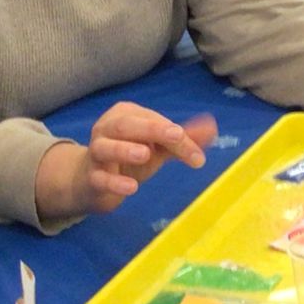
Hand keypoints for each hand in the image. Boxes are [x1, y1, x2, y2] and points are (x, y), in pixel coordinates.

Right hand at [34, 105, 215, 222]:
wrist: (92, 182)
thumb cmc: (128, 158)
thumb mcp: (157, 146)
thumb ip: (182, 139)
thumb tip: (212, 129)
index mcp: (126, 114)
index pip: (154, 121)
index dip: (176, 135)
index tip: (197, 155)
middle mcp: (107, 128)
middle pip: (127, 125)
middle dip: (152, 129)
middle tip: (175, 135)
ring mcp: (96, 152)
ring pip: (105, 147)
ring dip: (124, 149)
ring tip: (145, 155)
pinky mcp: (91, 177)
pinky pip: (99, 178)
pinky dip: (114, 182)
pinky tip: (131, 188)